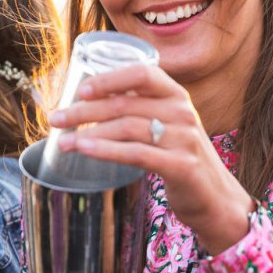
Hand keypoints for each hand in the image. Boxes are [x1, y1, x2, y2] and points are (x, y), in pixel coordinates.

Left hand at [51, 64, 252, 253]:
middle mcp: (183, 112)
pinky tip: (85, 150)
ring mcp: (184, 138)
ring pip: (127, 128)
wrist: (217, 198)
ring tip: (62, 141)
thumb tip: (89, 102)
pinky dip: (106, 150)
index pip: (142, 74)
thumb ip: (140, 111)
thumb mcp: (167, 126)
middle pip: (125, 105)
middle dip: (84, 111)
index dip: (109, 79)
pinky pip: (136, 153)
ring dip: (88, 133)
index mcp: (177, 95)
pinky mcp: (182, 166)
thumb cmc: (181, 159)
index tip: (80, 89)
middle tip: (55, 119)